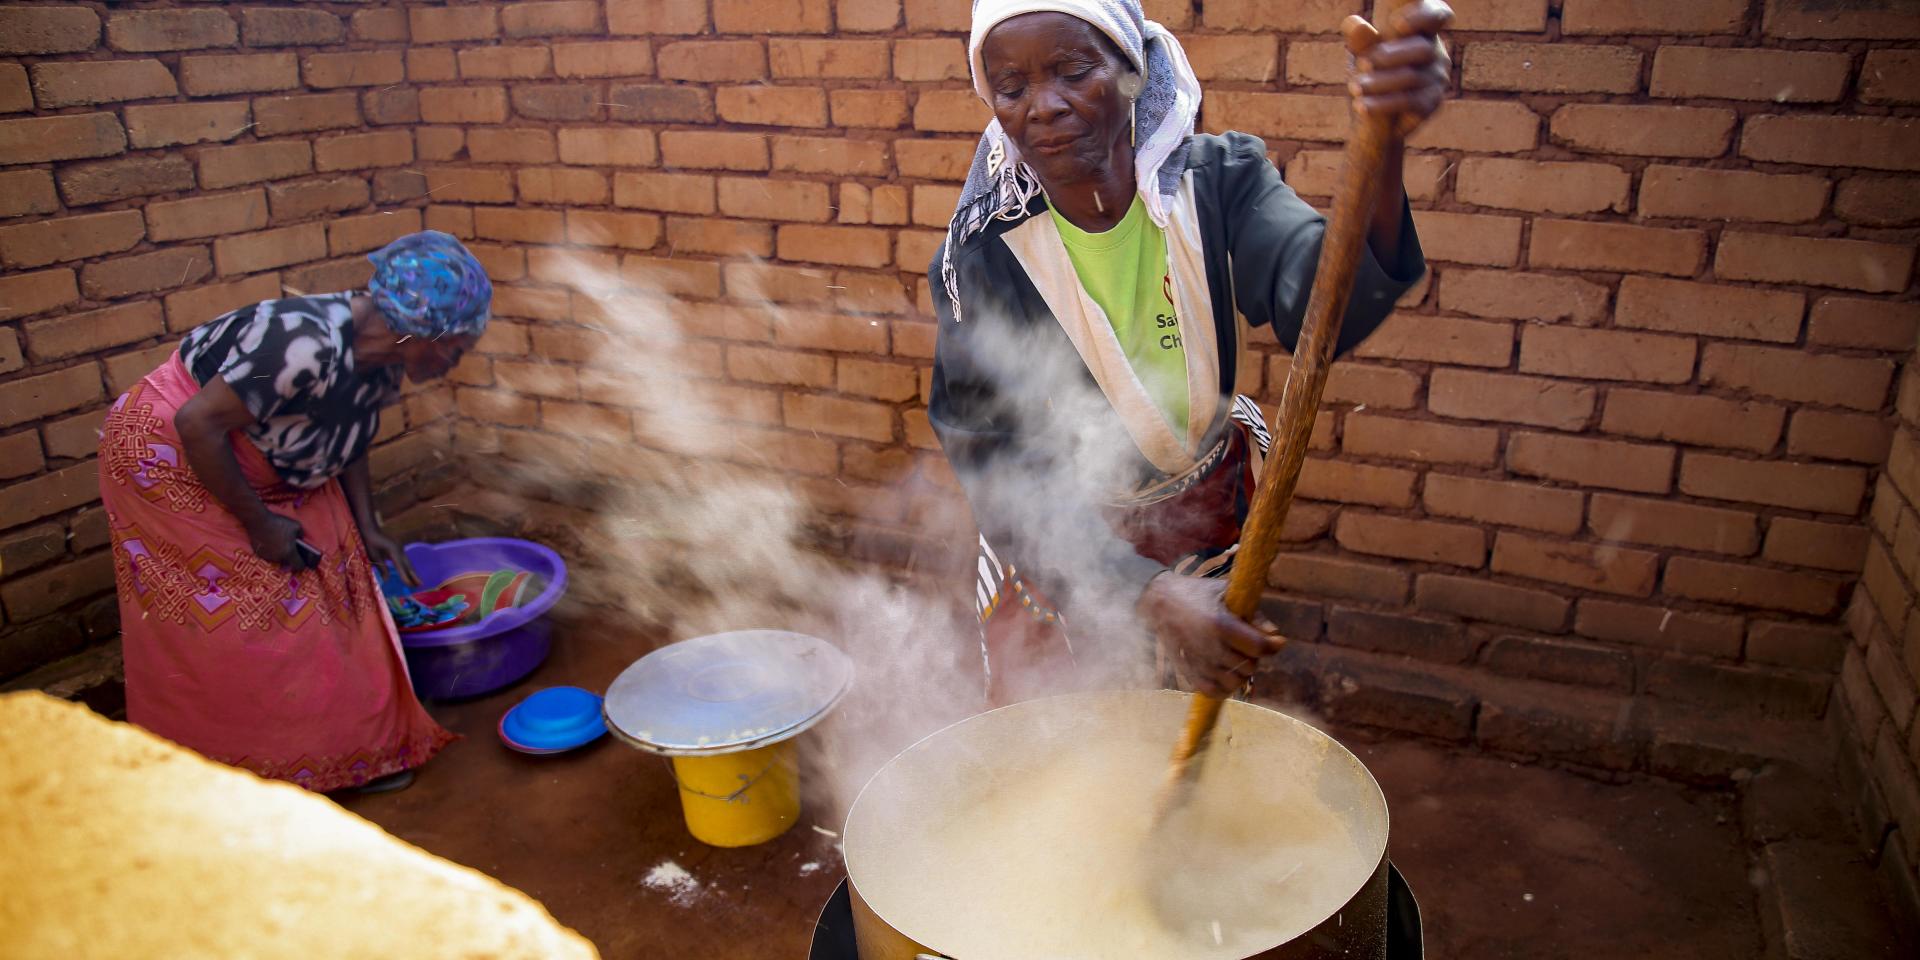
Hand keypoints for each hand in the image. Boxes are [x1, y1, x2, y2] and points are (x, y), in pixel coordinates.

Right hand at [247, 512, 307, 571]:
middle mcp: (278, 558)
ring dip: (279, 554)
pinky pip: (268, 555)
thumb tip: (300, 540)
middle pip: (286, 562)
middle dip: (289, 557)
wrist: (258, 521)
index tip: (302, 563)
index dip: (301, 565)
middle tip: (289, 548)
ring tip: (279, 544)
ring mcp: (268, 557)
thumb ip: (301, 535)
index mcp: (289, 552)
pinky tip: (270, 543)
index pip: (298, 566)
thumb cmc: (278, 523)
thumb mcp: (296, 526)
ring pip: (276, 559)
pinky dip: (270, 551)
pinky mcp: (259, 554)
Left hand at [362, 528, 418, 587]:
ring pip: (408, 562)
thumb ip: (381, 568)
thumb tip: (386, 580)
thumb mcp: (373, 556)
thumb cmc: (369, 542)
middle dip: (414, 575)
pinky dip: (408, 567)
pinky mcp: (398, 548)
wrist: (370, 529)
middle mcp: (399, 549)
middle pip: (408, 565)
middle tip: (420, 585)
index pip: (401, 567)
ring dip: (412, 572)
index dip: (405, 577)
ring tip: (418, 582)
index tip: (409, 585)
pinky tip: (410, 572)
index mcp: (393, 551)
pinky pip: (405, 559)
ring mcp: (400, 548)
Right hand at [1137, 573, 1286, 697]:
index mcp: (1220, 624)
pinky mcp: (1187, 672)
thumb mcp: (1227, 593)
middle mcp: (1209, 646)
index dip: (1273, 646)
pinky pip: (1214, 692)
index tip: (1276, 642)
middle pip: (1250, 665)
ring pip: (1235, 682)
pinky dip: (1225, 688)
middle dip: (1255, 656)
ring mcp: (1198, 662)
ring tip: (1237, 658)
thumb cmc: (1199, 593)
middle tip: (1248, 644)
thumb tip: (1275, 636)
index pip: (1259, 646)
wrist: (1160, 601)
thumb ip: (1254, 614)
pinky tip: (1227, 674)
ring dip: (1242, 672)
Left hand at [1345, 0, 1453, 135]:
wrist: (1373, 118)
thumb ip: (1361, 41)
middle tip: (1362, 63)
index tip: (1396, 23)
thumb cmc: (1371, 75)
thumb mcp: (1362, 55)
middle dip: (1389, 56)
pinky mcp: (1431, 103)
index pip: (1435, 15)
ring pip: (1412, 77)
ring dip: (1379, 82)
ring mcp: (1436, 78)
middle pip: (1423, 49)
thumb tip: (1354, 22)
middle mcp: (1434, 52)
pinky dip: (1381, 104)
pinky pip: (1409, 102)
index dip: (1423, 16)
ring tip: (1355, 87)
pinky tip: (1361, 105)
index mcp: (1420, 31)